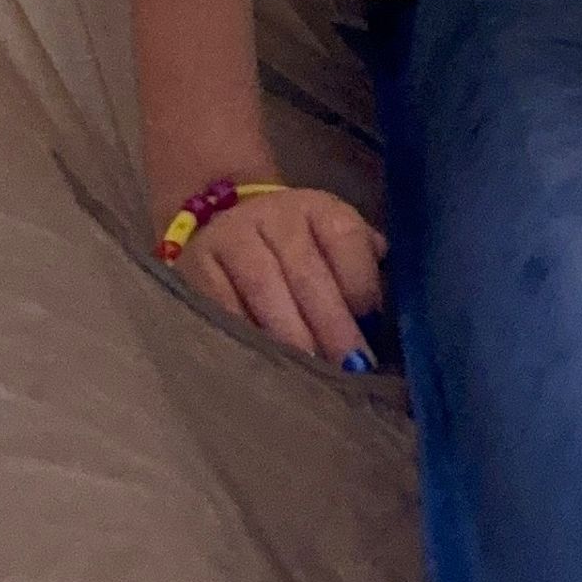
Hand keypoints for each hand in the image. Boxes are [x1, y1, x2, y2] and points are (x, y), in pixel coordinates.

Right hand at [175, 185, 386, 365]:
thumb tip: (385, 310)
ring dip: (289, 334)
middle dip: (331, 323)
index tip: (371, 323)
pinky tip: (262, 363)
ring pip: (264, 286)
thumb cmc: (296, 246)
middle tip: (348, 368)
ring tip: (309, 373)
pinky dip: (244, 334)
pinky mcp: (196, 266)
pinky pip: (222, 304)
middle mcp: (276, 216)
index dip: (360, 280)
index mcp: (319, 208)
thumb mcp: (330, 239)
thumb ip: (361, 265)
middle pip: (307, 270)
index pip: (345, 237)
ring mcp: (233, 238)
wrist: (224, 217)